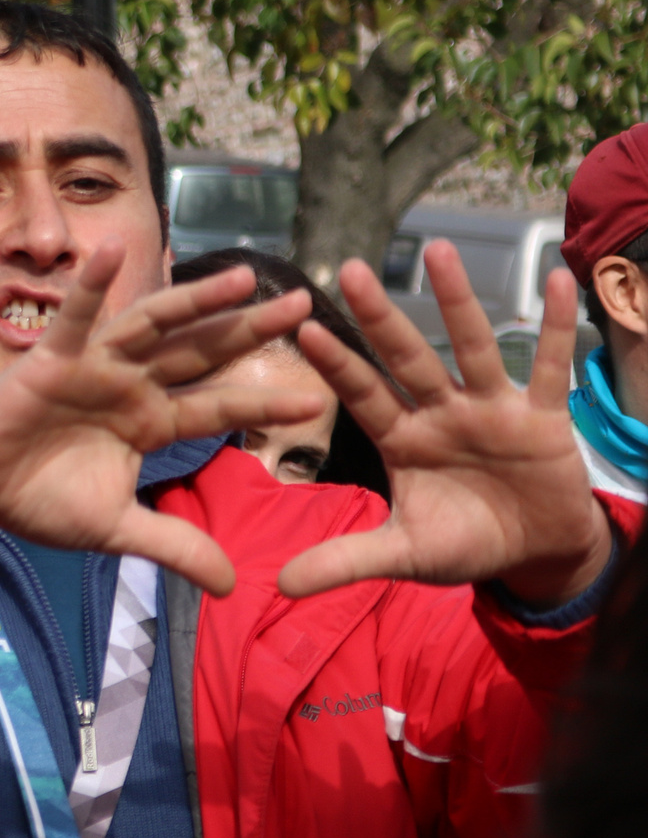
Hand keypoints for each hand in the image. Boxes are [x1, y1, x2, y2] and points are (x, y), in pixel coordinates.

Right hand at [0, 243, 326, 594]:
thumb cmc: (36, 499)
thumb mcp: (116, 528)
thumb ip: (174, 546)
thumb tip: (233, 587)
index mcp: (148, 422)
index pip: (216, 407)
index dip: (262, 403)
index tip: (315, 400)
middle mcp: (130, 385)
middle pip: (200, 352)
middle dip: (249, 329)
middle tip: (301, 302)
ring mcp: (94, 366)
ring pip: (154, 326)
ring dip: (196, 299)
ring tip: (243, 276)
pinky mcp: (52, 358)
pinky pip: (76, 317)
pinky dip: (93, 285)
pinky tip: (113, 249)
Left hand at [278, 242, 611, 605]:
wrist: (535, 552)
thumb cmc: (464, 543)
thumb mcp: (405, 555)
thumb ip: (347, 561)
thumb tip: (280, 588)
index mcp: (402, 440)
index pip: (362, 396)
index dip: (338, 365)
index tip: (303, 328)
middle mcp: (441, 413)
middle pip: (406, 358)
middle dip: (380, 317)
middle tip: (349, 268)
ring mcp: (491, 409)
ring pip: (471, 347)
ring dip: (457, 301)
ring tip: (437, 248)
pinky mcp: (543, 417)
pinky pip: (551, 366)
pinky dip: (557, 327)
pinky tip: (557, 278)